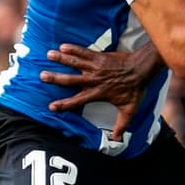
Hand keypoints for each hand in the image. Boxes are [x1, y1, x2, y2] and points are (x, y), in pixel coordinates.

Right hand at [40, 43, 160, 139]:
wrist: (141, 69)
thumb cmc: (135, 89)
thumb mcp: (129, 110)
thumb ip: (122, 124)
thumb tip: (117, 139)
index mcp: (98, 93)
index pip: (78, 100)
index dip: (64, 104)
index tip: (51, 106)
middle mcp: (94, 80)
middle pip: (71, 79)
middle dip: (56, 78)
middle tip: (42, 76)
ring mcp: (96, 67)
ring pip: (75, 62)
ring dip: (61, 58)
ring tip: (49, 55)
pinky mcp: (99, 57)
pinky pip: (84, 52)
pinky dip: (74, 48)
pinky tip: (63, 45)